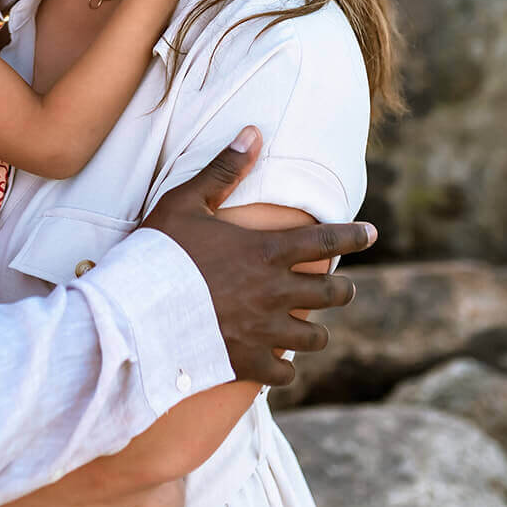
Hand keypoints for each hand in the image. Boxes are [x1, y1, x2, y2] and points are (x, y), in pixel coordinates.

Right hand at [145, 127, 375, 386]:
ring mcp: (264, 331)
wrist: (134, 311)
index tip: (372, 233)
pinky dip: (284, 369)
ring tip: (310, 328)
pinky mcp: (247, 362)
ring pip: (315, 337)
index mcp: (266, 251)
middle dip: (342, 289)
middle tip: (342, 288)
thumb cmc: (159, 251)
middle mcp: (275, 292)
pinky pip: (284, 373)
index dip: (354, 236)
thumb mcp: (186, 202)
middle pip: (333, 294)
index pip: (327, 241)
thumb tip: (254, 132)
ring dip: (316, 331)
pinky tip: (278, 364)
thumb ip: (224, 170)